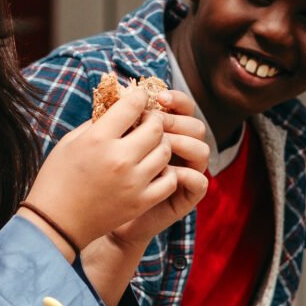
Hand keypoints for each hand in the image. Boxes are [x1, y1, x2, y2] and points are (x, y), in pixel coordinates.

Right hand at [25, 85, 179, 247]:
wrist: (56, 224)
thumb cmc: (57, 179)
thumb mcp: (68, 142)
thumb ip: (95, 123)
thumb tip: (118, 108)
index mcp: (98, 140)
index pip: (132, 106)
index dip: (140, 97)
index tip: (140, 97)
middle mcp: (119, 159)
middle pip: (155, 127)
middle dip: (154, 119)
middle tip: (148, 121)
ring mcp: (133, 182)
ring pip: (165, 151)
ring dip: (160, 144)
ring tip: (150, 146)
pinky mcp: (141, 202)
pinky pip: (169, 180)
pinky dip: (165, 172)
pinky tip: (153, 169)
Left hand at [109, 97, 210, 247]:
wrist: (103, 213)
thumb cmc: (104, 175)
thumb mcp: (110, 143)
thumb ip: (119, 120)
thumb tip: (118, 92)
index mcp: (166, 131)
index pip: (182, 107)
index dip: (176, 99)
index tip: (158, 97)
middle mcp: (181, 148)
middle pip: (195, 124)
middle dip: (176, 121)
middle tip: (156, 124)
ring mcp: (187, 171)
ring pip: (202, 149)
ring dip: (183, 144)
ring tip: (160, 147)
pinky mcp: (188, 195)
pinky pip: (200, 180)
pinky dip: (186, 174)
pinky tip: (163, 172)